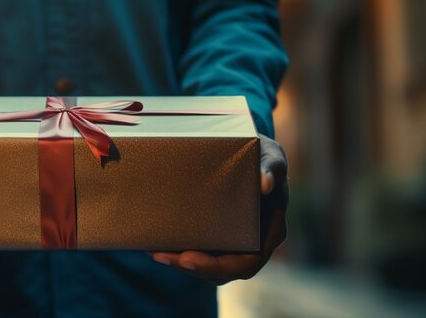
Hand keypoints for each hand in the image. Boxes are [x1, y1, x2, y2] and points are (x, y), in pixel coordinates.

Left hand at [151, 134, 287, 284]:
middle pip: (222, 271)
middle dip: (190, 267)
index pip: (247, 263)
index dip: (217, 267)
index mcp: (270, 232)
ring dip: (179, 263)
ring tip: (153, 251)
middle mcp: (254, 244)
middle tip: (160, 255)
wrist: (249, 152)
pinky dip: (178, 253)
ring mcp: (236, 244)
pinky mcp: (219, 238)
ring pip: (208, 267)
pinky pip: (200, 254)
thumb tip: (266, 184)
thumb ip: (272, 167)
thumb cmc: (262, 155)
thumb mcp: (270, 156)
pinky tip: (155, 243)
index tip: (187, 258)